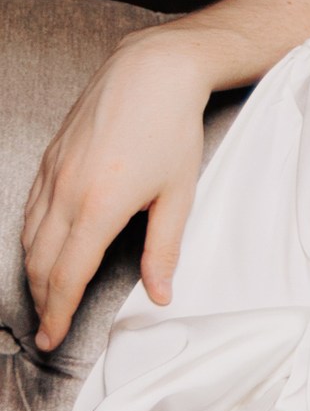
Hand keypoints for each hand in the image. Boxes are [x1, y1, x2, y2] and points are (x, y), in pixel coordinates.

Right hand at [24, 23, 216, 350]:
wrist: (151, 72)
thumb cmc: (172, 130)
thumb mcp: (178, 196)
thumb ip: (164, 250)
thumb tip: (161, 295)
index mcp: (99, 207)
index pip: (67, 276)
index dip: (57, 313)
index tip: (52, 338)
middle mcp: (67, 192)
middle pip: (40, 262)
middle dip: (41, 301)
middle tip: (47, 329)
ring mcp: (54, 173)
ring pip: (29, 237)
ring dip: (33, 273)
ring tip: (46, 297)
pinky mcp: (51, 159)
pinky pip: (30, 209)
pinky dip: (31, 239)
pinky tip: (42, 251)